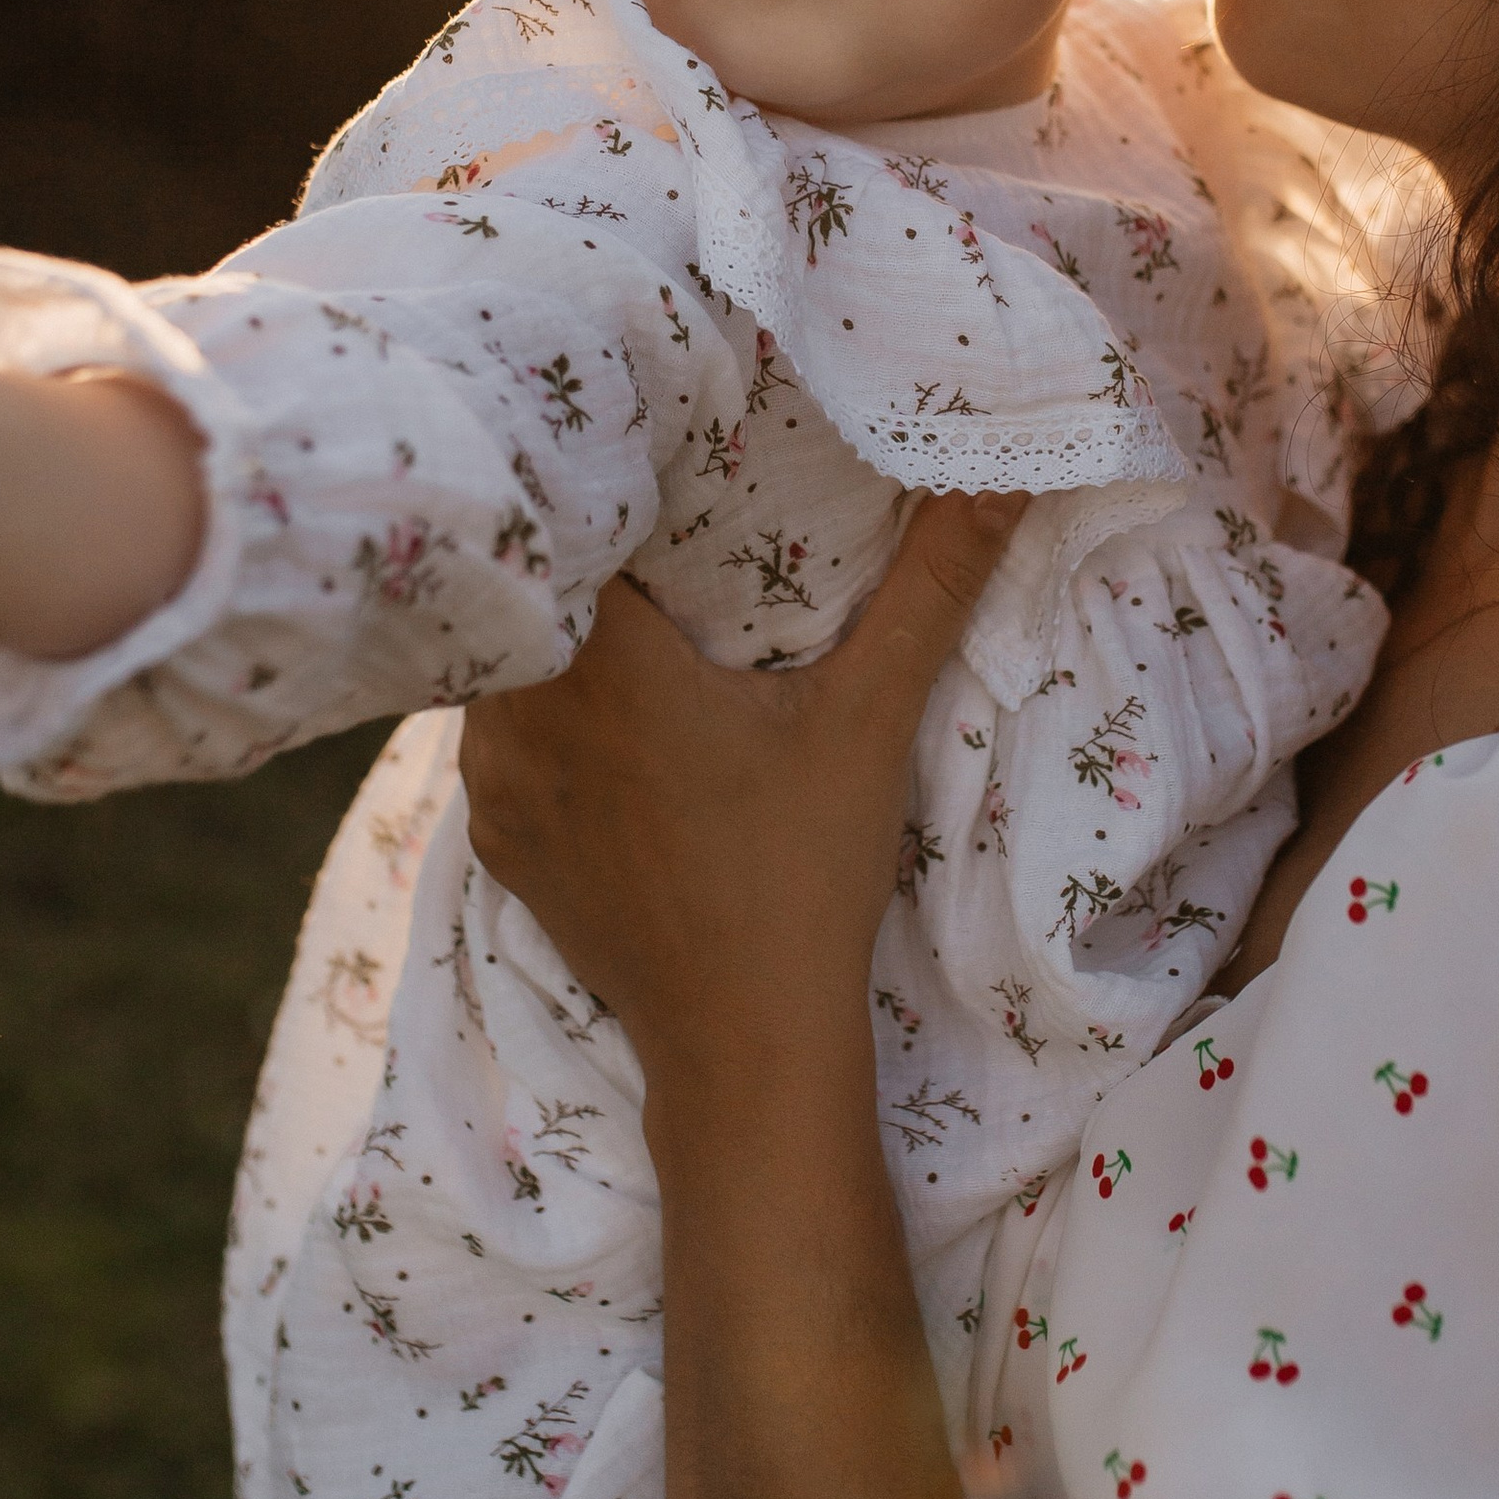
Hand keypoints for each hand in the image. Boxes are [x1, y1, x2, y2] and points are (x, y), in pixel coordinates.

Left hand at [459, 489, 1023, 1070]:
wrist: (744, 1038)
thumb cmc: (805, 874)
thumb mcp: (870, 718)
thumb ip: (930, 585)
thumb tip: (1003, 477)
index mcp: (599, 665)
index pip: (562, 527)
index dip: (598, 481)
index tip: (645, 460)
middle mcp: (522, 716)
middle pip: (528, 594)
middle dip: (579, 555)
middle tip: (643, 520)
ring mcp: (495, 785)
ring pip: (505, 667)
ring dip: (552, 637)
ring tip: (617, 609)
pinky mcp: (496, 838)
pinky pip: (501, 740)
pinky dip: (541, 715)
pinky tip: (597, 716)